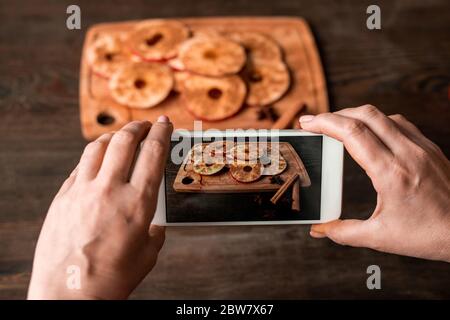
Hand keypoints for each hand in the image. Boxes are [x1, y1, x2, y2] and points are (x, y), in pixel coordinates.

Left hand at [28, 116, 172, 298]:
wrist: (69, 295)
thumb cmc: (110, 279)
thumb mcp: (147, 254)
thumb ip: (154, 232)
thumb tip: (153, 225)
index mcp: (137, 203)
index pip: (153, 153)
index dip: (161, 132)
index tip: (164, 124)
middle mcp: (109, 190)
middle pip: (124, 141)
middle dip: (137, 127)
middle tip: (143, 125)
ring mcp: (82, 191)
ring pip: (97, 147)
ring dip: (113, 136)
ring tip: (120, 137)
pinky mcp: (62, 198)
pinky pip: (79, 167)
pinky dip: (92, 158)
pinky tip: (97, 162)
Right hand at [299, 105, 449, 261]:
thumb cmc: (430, 236)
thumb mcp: (380, 238)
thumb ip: (344, 232)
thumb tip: (318, 230)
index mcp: (391, 173)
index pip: (352, 133)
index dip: (325, 123)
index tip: (306, 122)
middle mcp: (408, 153)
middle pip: (366, 114)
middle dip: (336, 114)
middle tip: (316, 122)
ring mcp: (422, 148)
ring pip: (384, 116)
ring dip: (357, 115)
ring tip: (339, 127)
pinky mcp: (431, 149)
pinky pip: (401, 123)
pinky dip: (379, 122)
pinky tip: (371, 134)